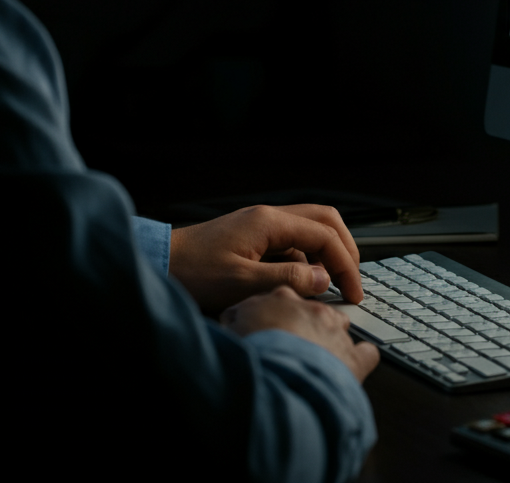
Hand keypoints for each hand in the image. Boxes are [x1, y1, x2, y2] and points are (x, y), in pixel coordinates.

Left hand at [168, 204, 362, 313]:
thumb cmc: (191, 273)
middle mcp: (269, 216)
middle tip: (352, 281)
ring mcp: (261, 225)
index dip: (345, 264)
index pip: (325, 235)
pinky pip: (291, 241)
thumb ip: (286, 278)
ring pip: (310, 228)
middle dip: (345, 249)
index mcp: (270, 222)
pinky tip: (301, 282)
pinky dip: (306, 258)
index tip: (353, 293)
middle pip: (325, 220)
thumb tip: (324, 279)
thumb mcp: (240, 283)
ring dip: (327, 252)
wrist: (155, 264)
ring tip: (331, 285)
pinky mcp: (252, 237)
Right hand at [221, 286, 379, 382]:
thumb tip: (232, 319)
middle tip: (291, 346)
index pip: (282, 298)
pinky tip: (353, 367)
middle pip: (312, 311)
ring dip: (331, 339)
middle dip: (305, 325)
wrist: (278, 378)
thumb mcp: (230, 331)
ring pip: (339, 326)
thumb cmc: (250, 354)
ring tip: (319, 359)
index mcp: (282, 298)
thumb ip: (236, 321)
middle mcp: (312, 310)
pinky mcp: (353, 358)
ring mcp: (335, 332)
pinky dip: (361, 359)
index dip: (275, 314)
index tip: (270, 326)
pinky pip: (367, 353)